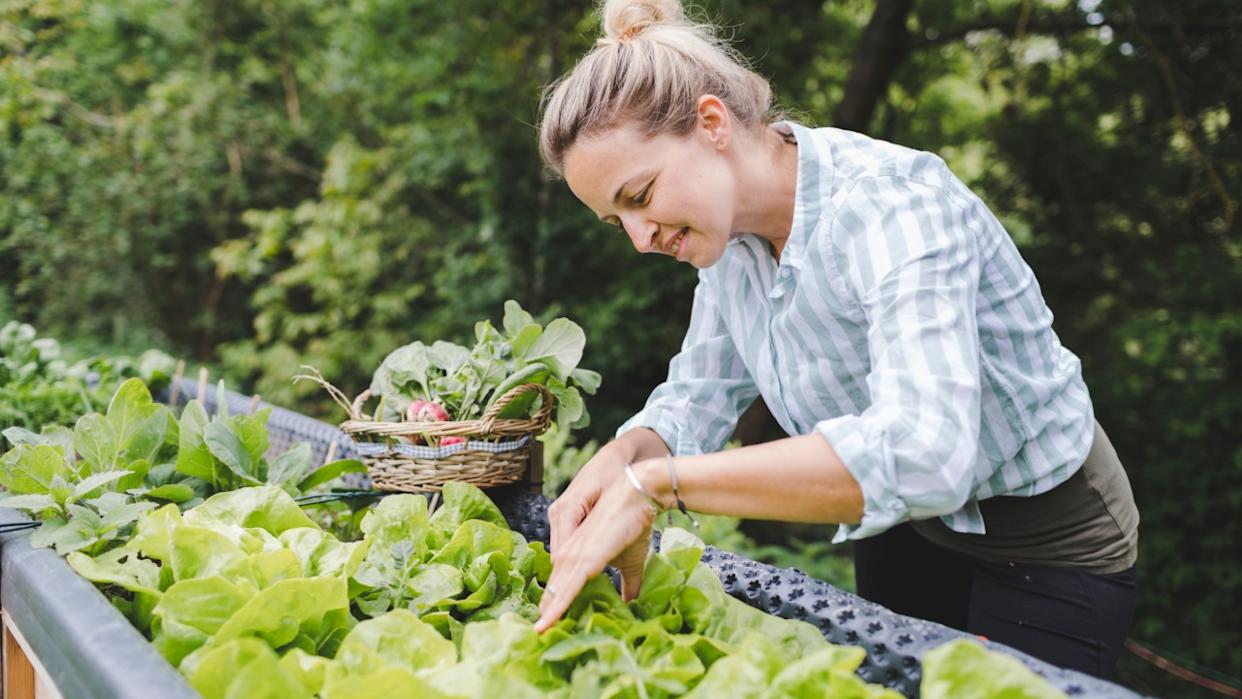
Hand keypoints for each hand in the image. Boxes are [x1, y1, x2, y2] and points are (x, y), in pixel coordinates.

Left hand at [535, 462, 660, 631]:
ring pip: (557, 588)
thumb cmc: (634, 524)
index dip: (556, 599)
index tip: (550, 619)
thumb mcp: (631, 561)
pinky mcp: (585, 557)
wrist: (638, 495)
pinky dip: (558, 605)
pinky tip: (549, 620)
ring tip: (540, 632)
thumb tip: (631, 603)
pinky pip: (567, 586)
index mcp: (577, 551)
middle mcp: (570, 551)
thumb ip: (627, 583)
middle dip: (548, 608)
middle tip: (539, 632)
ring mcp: (574, 553)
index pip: (562, 579)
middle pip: (555, 585)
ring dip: (549, 611)